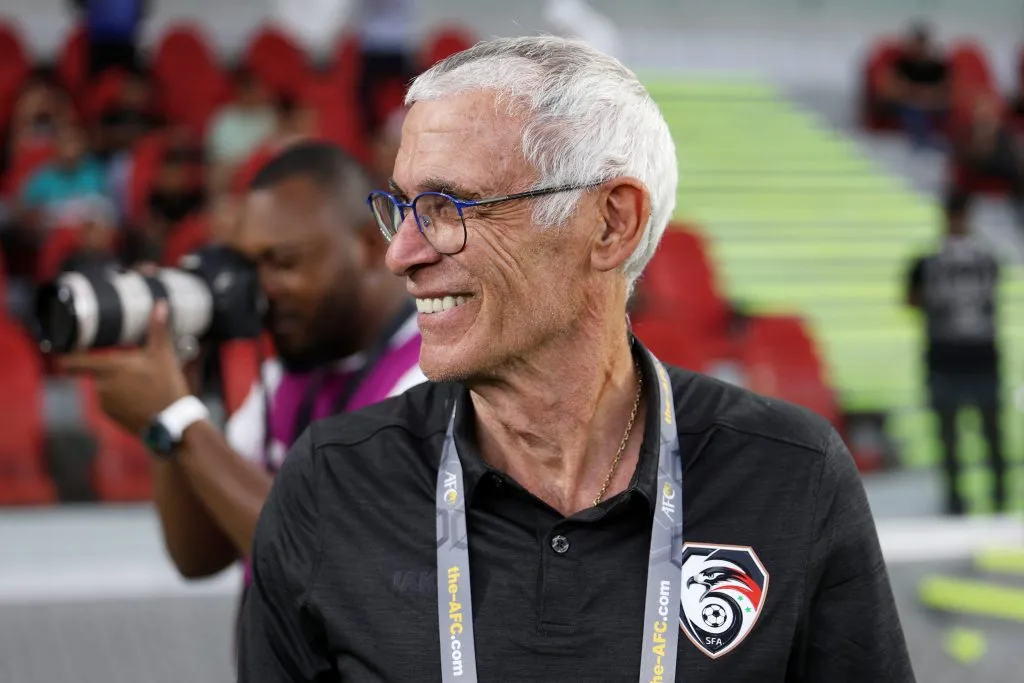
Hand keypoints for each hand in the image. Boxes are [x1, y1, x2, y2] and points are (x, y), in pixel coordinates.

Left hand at [59, 301, 190, 434]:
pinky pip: (109, 402)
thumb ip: (158, 329)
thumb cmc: (166, 386)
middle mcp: (101, 385)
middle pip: (94, 372)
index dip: (66, 357)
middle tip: (127, 368)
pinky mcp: (111, 416)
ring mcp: (105, 403)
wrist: (171, 423)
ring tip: (139, 385)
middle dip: (106, 369)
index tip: (60, 354)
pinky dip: (119, 399)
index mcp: (110, 367)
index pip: (76, 361)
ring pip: (103, 387)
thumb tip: (160, 304)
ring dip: (113, 384)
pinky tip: (138, 399)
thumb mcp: (164, 355)